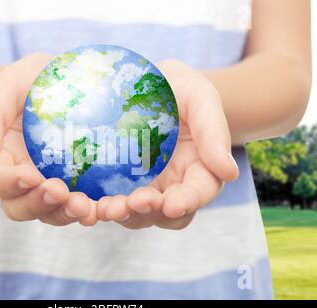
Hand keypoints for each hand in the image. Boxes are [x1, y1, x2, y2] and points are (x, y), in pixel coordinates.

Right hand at [0, 53, 97, 225]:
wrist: (66, 81)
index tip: (29, 175)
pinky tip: (103, 208)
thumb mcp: (8, 86)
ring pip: (49, 213)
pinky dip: (90, 211)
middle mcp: (21, 178)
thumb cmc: (31, 81)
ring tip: (85, 207)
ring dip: (64, 213)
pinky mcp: (76, 186)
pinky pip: (79, 206)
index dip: (8, 183)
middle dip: (38, 203)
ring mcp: (48, 185)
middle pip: (19, 206)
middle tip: (59, 191)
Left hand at [97, 60, 238, 228]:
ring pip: (138, 214)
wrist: (149, 84)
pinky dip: (101, 207)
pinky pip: (113, 200)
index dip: (188, 201)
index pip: (199, 191)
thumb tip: (229, 172)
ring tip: (107, 208)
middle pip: (167, 213)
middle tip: (133, 203)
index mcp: (200, 168)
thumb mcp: (201, 98)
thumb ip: (214, 132)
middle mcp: (174, 184)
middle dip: (151, 212)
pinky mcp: (120, 182)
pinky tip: (87, 203)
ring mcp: (146, 185)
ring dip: (124, 214)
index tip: (174, 204)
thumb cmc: (181, 89)